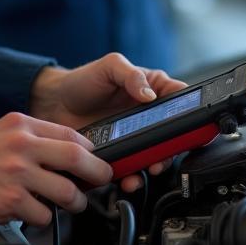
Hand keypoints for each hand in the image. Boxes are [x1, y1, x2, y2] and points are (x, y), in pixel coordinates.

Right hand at [0, 112, 112, 228]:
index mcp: (21, 125)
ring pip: (66, 191)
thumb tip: (69, 153)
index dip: (92, 151)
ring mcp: (16, 174)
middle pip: (77, 158)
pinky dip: (44, 219)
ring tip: (71, 204)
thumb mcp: (1, 134)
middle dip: (98, 174)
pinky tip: (34, 215)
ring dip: (75, 203)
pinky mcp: (9, 201)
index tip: (99, 161)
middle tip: (102, 182)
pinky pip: (44, 215)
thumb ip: (32, 138)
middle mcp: (21, 146)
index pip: (71, 134)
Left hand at [29, 53, 187, 192]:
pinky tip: (128, 178)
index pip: (180, 99)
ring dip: (156, 165)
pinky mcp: (119, 154)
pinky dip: (134, 177)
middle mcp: (147, 116)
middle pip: (173, 135)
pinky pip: (133, 169)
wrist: (54, 103)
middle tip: (165, 154)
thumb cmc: (83, 80)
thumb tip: (149, 93)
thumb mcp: (109, 67)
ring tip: (148, 169)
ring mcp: (134, 137)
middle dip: (173, 147)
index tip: (191, 123)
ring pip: (155, 156)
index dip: (190, 111)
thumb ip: (131, 75)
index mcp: (151, 89)